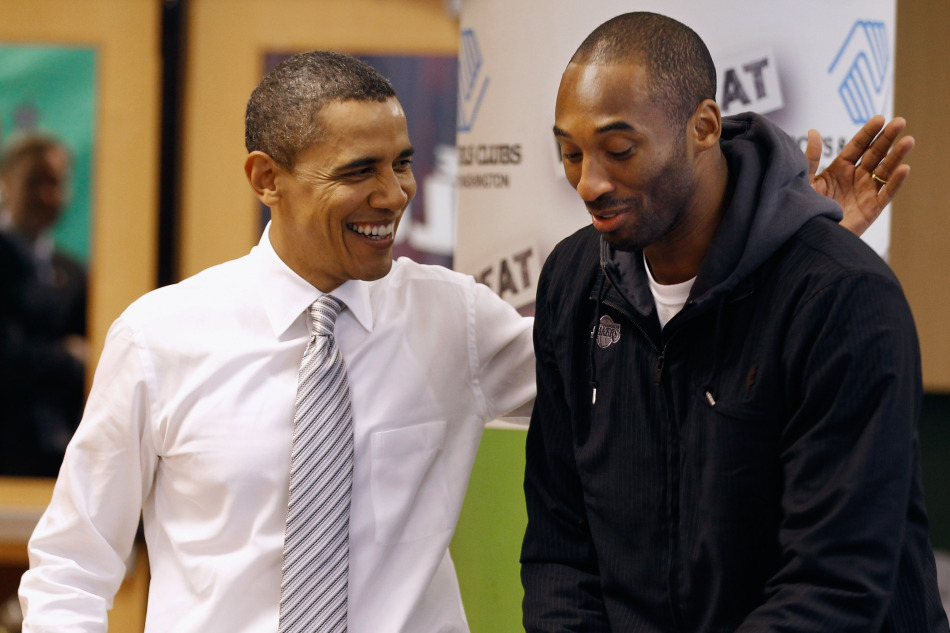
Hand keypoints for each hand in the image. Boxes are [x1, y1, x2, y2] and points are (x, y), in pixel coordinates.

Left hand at [806, 115, 914, 235]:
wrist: (807, 236)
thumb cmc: (803, 209)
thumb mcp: (805, 181)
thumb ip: (811, 159)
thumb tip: (813, 132)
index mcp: (839, 168)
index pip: (858, 146)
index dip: (869, 133)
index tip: (880, 119)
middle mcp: (855, 177)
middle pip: (875, 154)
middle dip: (887, 138)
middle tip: (899, 122)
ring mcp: (865, 192)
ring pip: (885, 170)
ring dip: (897, 156)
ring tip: (908, 140)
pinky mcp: (871, 209)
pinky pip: (887, 193)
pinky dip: (895, 181)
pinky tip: (903, 168)